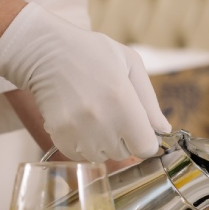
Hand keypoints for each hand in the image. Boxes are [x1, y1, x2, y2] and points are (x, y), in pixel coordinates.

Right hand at [0, 3, 169, 161]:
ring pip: (102, 156)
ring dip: (103, 143)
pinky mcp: (60, 137)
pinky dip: (83, 144)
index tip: (139, 127)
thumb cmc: (92, 53)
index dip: (145, 138)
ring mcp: (78, 131)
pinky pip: (80, 155)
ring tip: (94, 115)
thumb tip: (163, 130)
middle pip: (124, 153)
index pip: (146, 147)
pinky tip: (79, 121)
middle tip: (111, 112)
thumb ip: (150, 101)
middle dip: (124, 138)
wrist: (46, 52)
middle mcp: (101, 121)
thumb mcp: (130, 64)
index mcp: (123, 101)